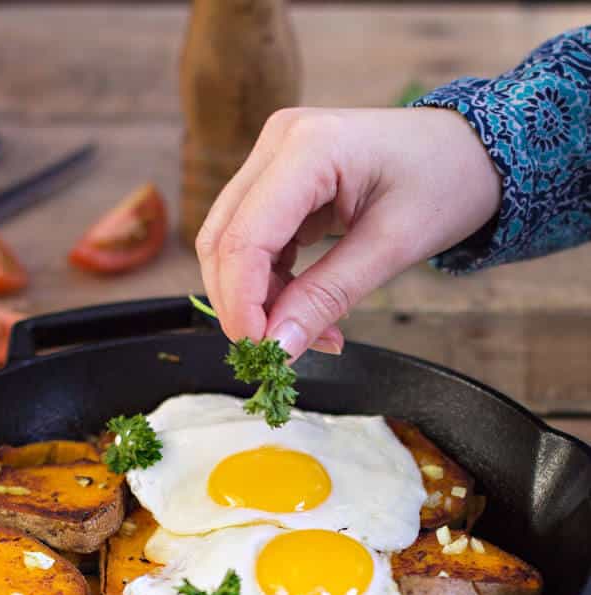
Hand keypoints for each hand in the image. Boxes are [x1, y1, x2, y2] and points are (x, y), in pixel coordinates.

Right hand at [196, 106, 500, 361]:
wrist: (470, 151)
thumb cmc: (445, 182)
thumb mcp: (392, 247)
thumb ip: (329, 296)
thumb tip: (279, 346)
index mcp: (309, 146)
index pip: (245, 237)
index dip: (242, 303)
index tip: (263, 351)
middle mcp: (279, 142)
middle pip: (224, 240)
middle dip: (244, 305)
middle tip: (280, 351)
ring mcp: (274, 158)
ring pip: (233, 245)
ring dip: (259, 300)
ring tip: (310, 332)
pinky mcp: (278, 180)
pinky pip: (256, 243)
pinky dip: (273, 286)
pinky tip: (307, 310)